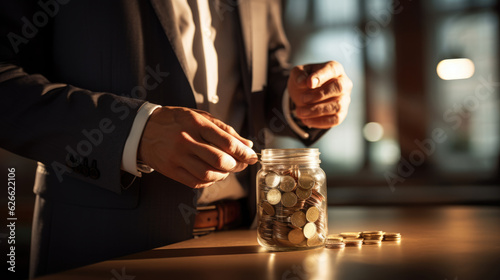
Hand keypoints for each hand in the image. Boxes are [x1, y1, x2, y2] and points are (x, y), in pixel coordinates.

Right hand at [138, 106, 257, 188]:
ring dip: (223, 175)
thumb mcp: (199, 116)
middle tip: (239, 164)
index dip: (244, 152)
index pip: (226, 141)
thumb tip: (247, 144)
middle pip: (219, 160)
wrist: (143, 129)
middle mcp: (186, 140)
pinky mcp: (171, 170)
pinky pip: (195, 182)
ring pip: (208, 174)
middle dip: (235, 165)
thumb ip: (224, 130)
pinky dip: (209, 182)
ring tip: (225, 169)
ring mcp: (177, 157)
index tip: (252, 157)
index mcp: (195, 123)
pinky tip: (211, 174)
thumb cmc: (176, 121)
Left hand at [287, 61, 351, 128]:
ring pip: (336, 106)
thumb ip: (298, 74)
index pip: (332, 70)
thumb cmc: (305, 80)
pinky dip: (319, 122)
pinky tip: (305, 120)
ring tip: (299, 112)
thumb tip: (302, 82)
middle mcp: (344, 83)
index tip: (309, 83)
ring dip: (316, 110)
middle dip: (319, 95)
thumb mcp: (297, 73)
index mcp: (335, 69)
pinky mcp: (341, 113)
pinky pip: (335, 120)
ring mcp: (345, 99)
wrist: (305, 95)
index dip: (321, 77)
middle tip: (303, 99)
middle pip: (339, 88)